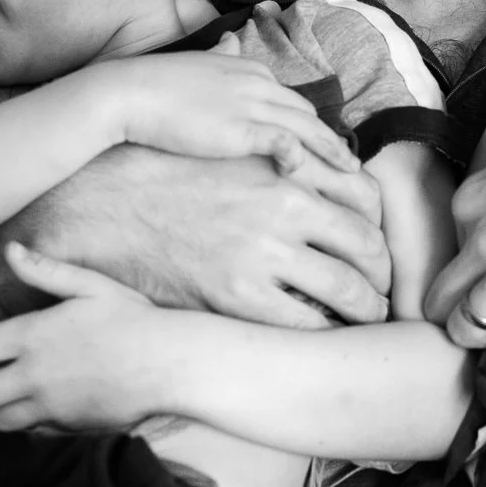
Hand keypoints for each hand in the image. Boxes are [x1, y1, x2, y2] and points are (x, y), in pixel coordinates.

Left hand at [0, 243, 169, 433]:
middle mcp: (33, 373)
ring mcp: (50, 404)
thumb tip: (10, 250)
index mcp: (32, 335)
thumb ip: (45, 271)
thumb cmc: (132, 319)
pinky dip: (24, 425)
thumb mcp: (90, 285)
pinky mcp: (68, 425)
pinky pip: (31, 433)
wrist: (168, 363)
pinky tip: (34, 411)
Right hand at [16, 145, 390, 326]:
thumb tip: (324, 163)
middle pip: (369, 248)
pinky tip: (322, 335)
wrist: (103, 208)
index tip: (376, 248)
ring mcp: (262, 253)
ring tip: (364, 319)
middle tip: (381, 293)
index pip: (367, 199)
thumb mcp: (232, 150)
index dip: (380, 229)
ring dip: (366, 310)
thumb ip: (282, 157)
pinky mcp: (238, 296)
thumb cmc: (167, 175)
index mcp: (286, 169)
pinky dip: (324, 334)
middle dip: (382, 276)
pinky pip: (306, 324)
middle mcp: (284, 207)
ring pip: (349, 291)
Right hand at [106, 43, 357, 175]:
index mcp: (249, 70)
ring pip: (308, 129)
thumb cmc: (153, 86)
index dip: (312, 123)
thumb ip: (219, 56)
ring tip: (352, 175)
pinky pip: (286, 144)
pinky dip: (300, 158)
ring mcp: (252, 105)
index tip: (328, 143)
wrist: (125, 95)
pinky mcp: (241, 129)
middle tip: (353, 163)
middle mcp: (259, 84)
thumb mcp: (195, 64)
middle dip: (332, 139)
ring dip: (333, 153)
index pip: (293, 99)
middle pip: (308, 114)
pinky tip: (305, 175)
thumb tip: (230, 40)